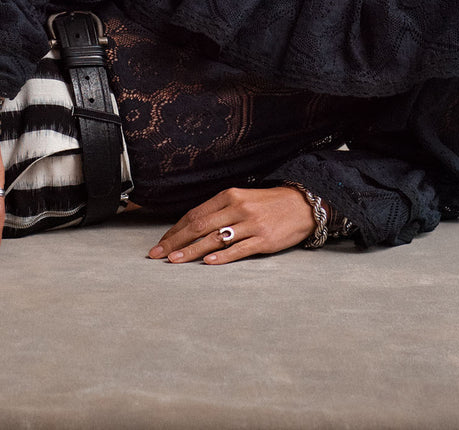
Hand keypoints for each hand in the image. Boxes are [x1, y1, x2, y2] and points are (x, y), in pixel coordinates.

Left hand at [147, 186, 315, 264]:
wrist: (301, 205)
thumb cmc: (267, 204)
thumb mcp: (242, 199)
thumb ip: (220, 211)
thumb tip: (192, 228)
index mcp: (229, 196)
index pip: (195, 214)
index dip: (175, 230)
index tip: (160, 243)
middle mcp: (237, 208)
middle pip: (199, 226)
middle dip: (175, 242)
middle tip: (157, 254)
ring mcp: (250, 224)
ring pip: (214, 239)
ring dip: (191, 251)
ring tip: (174, 261)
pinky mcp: (264, 239)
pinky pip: (238, 250)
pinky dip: (221, 257)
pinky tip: (207, 263)